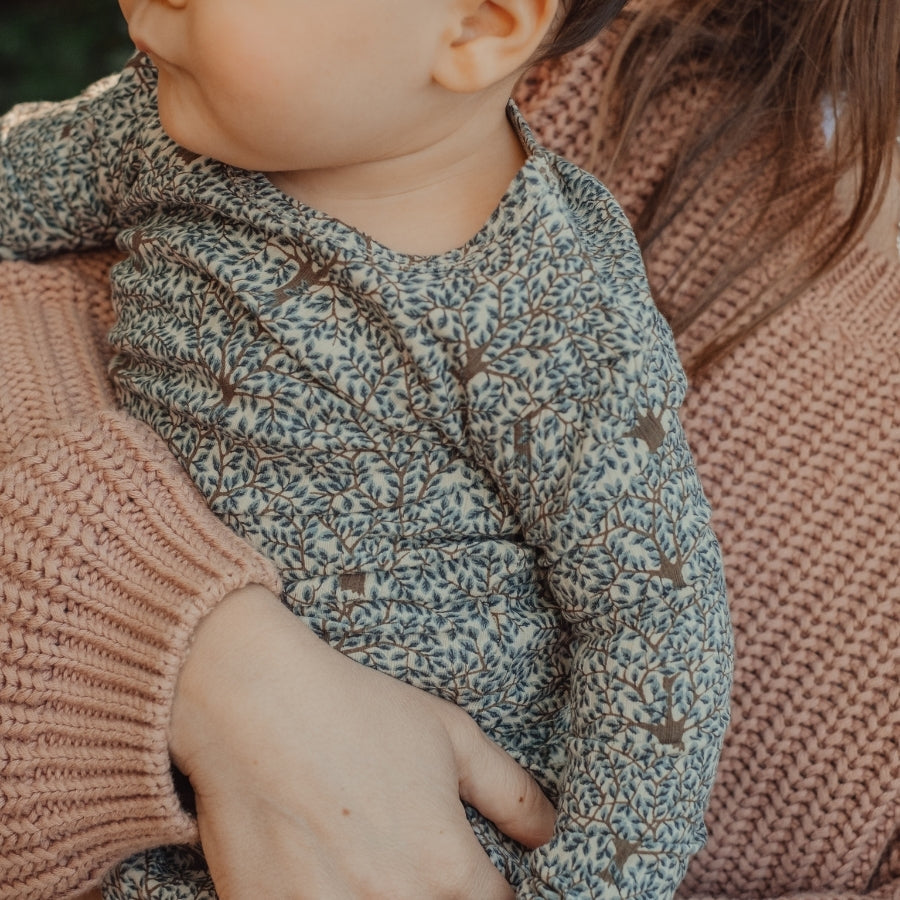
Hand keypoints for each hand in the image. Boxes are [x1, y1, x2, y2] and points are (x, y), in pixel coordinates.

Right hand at [169, 585, 555, 898]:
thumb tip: (547, 832)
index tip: (471, 871)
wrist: (255, 706)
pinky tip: (325, 876)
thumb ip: (511, 792)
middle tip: (412, 857)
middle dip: (439, 894)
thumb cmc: (358, 712)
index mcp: (447, 871)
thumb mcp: (451, 735)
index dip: (490, 889)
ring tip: (370, 862)